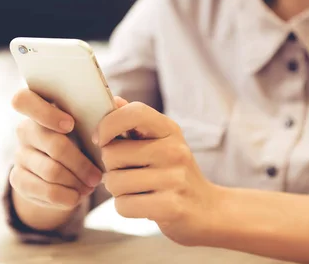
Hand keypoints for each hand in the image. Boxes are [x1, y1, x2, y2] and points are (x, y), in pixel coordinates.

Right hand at [10, 89, 102, 211]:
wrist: (65, 171)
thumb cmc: (83, 138)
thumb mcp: (92, 123)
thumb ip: (105, 111)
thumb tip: (118, 104)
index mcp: (40, 107)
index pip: (24, 100)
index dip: (46, 113)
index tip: (71, 125)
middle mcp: (25, 129)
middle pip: (53, 144)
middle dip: (81, 163)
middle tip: (98, 176)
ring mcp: (20, 155)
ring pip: (52, 171)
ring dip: (77, 181)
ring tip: (91, 185)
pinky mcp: (18, 180)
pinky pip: (46, 191)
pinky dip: (67, 196)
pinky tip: (77, 195)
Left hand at [96, 97, 219, 245]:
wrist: (208, 209)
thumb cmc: (174, 173)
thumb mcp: (161, 141)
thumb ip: (135, 122)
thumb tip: (113, 100)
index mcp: (169, 129)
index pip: (134, 112)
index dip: (108, 124)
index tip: (101, 139)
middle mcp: (174, 150)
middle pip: (112, 153)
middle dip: (110, 167)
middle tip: (128, 172)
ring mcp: (174, 178)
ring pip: (114, 182)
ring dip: (117, 190)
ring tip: (136, 189)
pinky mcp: (170, 206)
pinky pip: (123, 205)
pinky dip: (125, 207)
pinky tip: (142, 204)